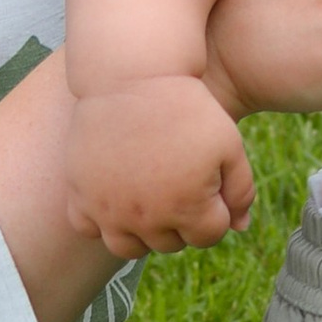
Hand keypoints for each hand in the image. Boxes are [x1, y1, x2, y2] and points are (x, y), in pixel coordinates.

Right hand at [67, 73, 255, 257]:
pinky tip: (115, 196)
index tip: (207, 183)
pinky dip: (101, 220)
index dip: (214, 210)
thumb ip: (240, 189)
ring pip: (127, 247)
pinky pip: (87, 227)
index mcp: (188, 209)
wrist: (132, 74)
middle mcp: (146, 218)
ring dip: (142, 231)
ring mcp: (108, 209)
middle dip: (181, 220)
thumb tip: (240, 226)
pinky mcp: (80, 194)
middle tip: (178, 183)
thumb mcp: (228, 144)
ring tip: (149, 200)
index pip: (208, 236)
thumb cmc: (186, 107)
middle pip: (169, 243)